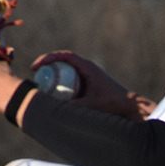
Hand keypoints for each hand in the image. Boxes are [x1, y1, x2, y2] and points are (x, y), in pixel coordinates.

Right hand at [33, 51, 151, 120]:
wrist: (129, 106)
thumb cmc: (112, 104)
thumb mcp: (91, 105)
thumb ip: (74, 107)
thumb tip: (53, 109)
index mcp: (87, 67)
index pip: (64, 56)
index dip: (49, 58)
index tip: (37, 66)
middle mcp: (87, 68)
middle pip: (63, 61)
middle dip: (48, 64)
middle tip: (35, 72)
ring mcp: (88, 75)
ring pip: (67, 70)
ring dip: (54, 73)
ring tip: (41, 82)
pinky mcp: (89, 83)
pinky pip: (72, 80)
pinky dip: (62, 83)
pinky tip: (54, 94)